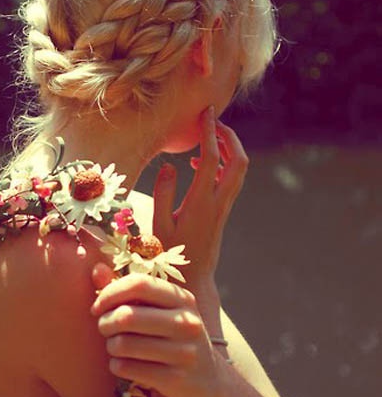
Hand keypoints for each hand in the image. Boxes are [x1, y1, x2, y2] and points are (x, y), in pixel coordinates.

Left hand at [90, 264, 218, 396]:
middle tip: (104, 328)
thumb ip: (127, 289)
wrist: (209, 379)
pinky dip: (116, 366)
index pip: (139, 284)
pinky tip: (122, 364)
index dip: (110, 293)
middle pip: (127, 315)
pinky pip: (128, 368)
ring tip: (115, 347)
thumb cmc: (173, 337)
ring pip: (124, 344)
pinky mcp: (175, 379)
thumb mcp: (159, 310)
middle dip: (105, 322)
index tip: (97, 306)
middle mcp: (186, 322)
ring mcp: (184, 352)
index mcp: (182, 299)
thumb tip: (97, 269)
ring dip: (110, 346)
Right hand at [153, 107, 248, 283]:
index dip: (209, 133)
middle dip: (230, 137)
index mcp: (200, 203)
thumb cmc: (169, 256)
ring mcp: (223, 207)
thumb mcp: (158, 226)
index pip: (210, 159)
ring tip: (206, 138)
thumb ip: (163, 194)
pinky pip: (230, 179)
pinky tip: (197, 164)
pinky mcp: (222, 212)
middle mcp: (218, 203)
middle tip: (213, 121)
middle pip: (239, 161)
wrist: (193, 282)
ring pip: (238, 170)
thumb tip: (170, 166)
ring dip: (227, 149)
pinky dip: (221, 163)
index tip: (205, 114)